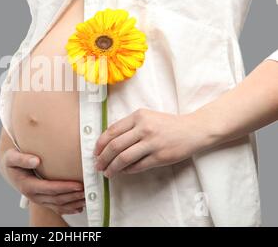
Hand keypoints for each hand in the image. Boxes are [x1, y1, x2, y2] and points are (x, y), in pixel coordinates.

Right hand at [1, 148, 85, 214]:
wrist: (10, 169)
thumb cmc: (12, 161)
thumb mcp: (12, 157)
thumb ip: (22, 158)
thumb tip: (36, 161)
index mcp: (27, 185)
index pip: (50, 188)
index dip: (65, 188)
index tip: (78, 185)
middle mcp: (33, 196)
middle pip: (57, 199)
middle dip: (73, 196)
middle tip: (88, 190)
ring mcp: (38, 200)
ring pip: (59, 205)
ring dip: (74, 203)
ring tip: (87, 197)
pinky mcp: (43, 201)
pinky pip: (57, 208)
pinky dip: (69, 209)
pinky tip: (79, 206)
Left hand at [93, 108, 212, 176]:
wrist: (193, 130)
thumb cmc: (167, 124)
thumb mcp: (147, 117)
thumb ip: (129, 126)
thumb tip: (107, 142)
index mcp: (138, 116)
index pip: (112, 131)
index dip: (100, 144)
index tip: (95, 152)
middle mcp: (144, 128)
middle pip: (115, 146)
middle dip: (102, 158)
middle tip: (98, 165)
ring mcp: (152, 143)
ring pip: (124, 158)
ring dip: (112, 167)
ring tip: (107, 172)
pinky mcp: (160, 157)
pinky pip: (137, 166)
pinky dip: (127, 170)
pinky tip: (123, 172)